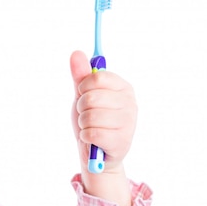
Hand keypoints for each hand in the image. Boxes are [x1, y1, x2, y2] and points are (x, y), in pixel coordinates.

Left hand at [69, 51, 136, 205]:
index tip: (84, 94)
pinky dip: (85, 136)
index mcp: (123, 87)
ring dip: (82, 123)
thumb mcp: (83, 95)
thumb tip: (76, 53)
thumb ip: (81, 75)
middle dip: (81, 108)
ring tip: (90, 127)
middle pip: (90, 97)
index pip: (97, 77)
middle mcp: (130, 103)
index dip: (83, 87)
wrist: (97, 152)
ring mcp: (128, 123)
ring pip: (89, 116)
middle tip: (86, 114)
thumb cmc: (92, 120)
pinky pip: (91, 133)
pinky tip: (91, 138)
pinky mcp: (122, 141)